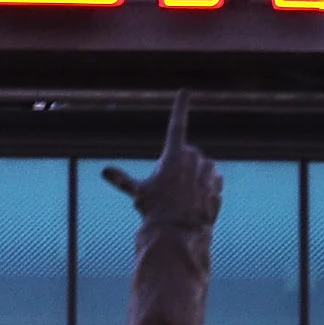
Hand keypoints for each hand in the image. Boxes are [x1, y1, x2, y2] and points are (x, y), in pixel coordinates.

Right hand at [101, 93, 220, 229]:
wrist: (178, 233)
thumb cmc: (155, 210)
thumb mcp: (138, 194)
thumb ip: (122, 180)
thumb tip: (105, 170)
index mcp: (174, 154)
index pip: (176, 124)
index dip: (180, 107)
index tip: (185, 92)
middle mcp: (195, 158)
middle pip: (188, 155)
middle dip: (181, 167)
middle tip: (170, 189)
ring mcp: (209, 172)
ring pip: (202, 168)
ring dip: (195, 177)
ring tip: (183, 198)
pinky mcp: (218, 186)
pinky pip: (213, 182)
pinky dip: (206, 189)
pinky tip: (196, 203)